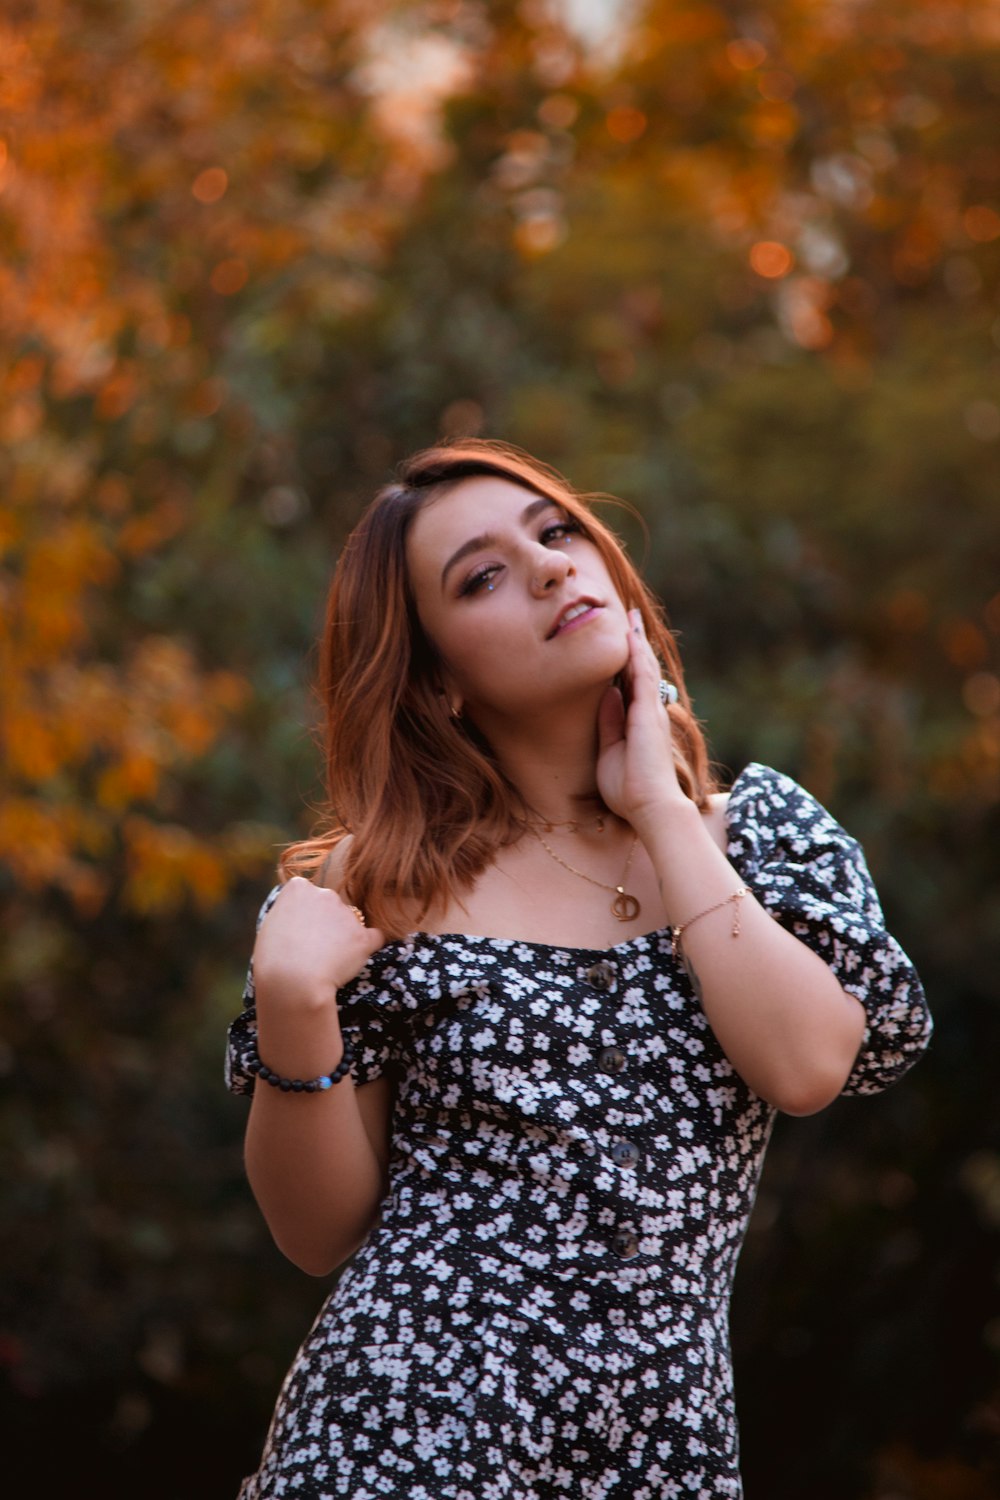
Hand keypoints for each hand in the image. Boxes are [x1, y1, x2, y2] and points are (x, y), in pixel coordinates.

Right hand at [251, 876, 384, 1016]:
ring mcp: (346, 914)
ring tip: (326, 962)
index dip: (305, 914)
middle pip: (331, 905)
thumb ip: (289, 913)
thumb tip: (299, 916)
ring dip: (343, 937)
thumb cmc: (273, 959)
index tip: (299, 931)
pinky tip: (356, 959)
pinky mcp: (362, 936)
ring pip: (350, 923)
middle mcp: (325, 894)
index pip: (308, 893)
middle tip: (313, 949)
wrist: (292, 982)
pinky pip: (374, 937)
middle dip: (326, 923)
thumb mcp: (270, 925)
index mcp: (299, 888)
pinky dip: (368, 947)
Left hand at [596, 609, 682, 830]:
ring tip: (631, 617)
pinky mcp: (648, 713)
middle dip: (636, 644)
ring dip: (637, 641)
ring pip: (644, 667)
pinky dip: (637, 654)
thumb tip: (608, 695)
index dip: (627, 662)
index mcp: (639, 723)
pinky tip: (631, 635)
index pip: (632, 685)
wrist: (649, 807)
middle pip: (641, 670)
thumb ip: (609, 723)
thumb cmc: (630, 789)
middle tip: (630, 618)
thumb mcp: (610, 751)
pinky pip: (643, 676)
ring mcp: (651, 711)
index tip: (621, 642)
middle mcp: (649, 713)